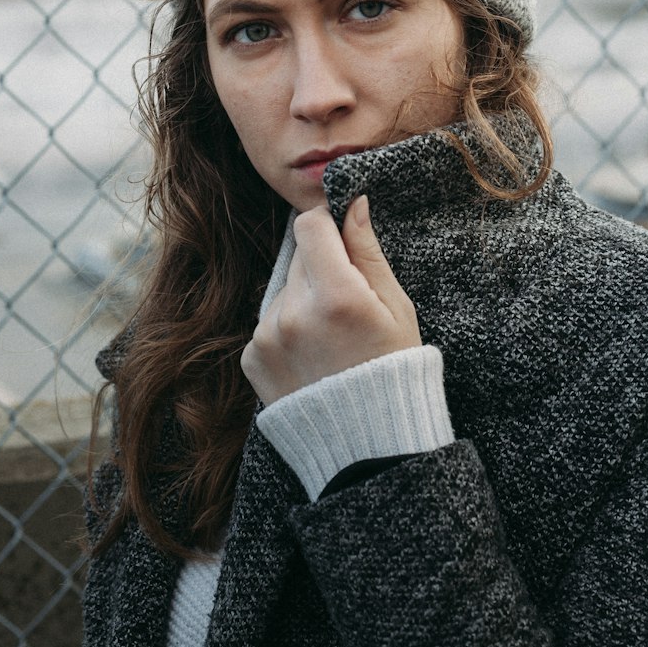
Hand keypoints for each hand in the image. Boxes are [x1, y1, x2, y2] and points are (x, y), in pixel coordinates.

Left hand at [241, 194, 421, 405]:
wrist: (366, 444)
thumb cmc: (392, 369)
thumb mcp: (395, 306)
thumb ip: (367, 251)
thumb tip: (353, 203)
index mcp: (336, 296)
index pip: (310, 226)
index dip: (327, 227)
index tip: (340, 240)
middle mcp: (295, 314)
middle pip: (298, 259)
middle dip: (321, 269)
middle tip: (346, 306)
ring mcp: (268, 338)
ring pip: (283, 291)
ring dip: (303, 301)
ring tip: (331, 338)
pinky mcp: (252, 358)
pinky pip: (268, 322)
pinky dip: (287, 330)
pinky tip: (312, 356)